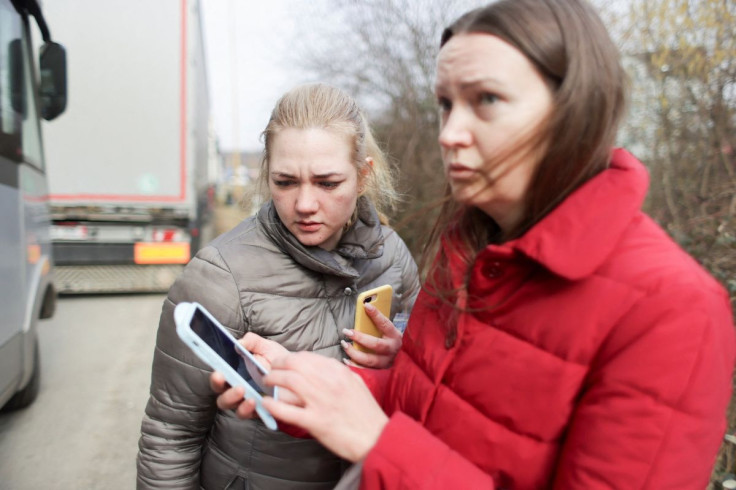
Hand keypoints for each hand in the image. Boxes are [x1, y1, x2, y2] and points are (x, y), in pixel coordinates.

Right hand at [210, 332, 290, 418]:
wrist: (299, 373)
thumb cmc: (279, 361)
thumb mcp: (266, 347)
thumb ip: (252, 342)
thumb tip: (239, 343)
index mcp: (236, 375)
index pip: (220, 379)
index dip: (215, 378)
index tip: (218, 372)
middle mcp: (240, 390)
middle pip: (222, 396)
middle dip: (222, 391)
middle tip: (229, 381)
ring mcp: (250, 402)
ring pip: (234, 408)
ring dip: (235, 400)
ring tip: (242, 390)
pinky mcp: (262, 411)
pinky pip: (252, 415)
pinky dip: (249, 409)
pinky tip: (255, 400)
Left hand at [262, 351, 388, 461]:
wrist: (377, 438)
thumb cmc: (366, 414)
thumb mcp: (356, 384)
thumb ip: (338, 373)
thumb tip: (321, 367)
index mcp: (338, 372)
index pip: (306, 357)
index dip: (290, 359)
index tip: (284, 364)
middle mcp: (329, 382)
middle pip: (294, 364)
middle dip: (277, 365)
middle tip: (271, 371)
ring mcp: (321, 402)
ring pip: (288, 381)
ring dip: (272, 380)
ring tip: (267, 383)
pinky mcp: (315, 422)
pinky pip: (287, 410)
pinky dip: (272, 405)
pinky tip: (266, 403)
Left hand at [342, 303, 401, 367]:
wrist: (400, 359)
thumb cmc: (389, 340)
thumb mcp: (387, 331)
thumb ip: (377, 324)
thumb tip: (364, 309)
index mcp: (394, 336)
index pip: (385, 324)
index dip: (376, 315)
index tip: (366, 305)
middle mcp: (392, 349)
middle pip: (376, 344)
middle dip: (360, 338)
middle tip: (347, 331)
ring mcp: (386, 362)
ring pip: (370, 360)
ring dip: (354, 352)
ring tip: (344, 344)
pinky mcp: (380, 371)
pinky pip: (365, 370)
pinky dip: (354, 365)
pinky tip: (346, 360)